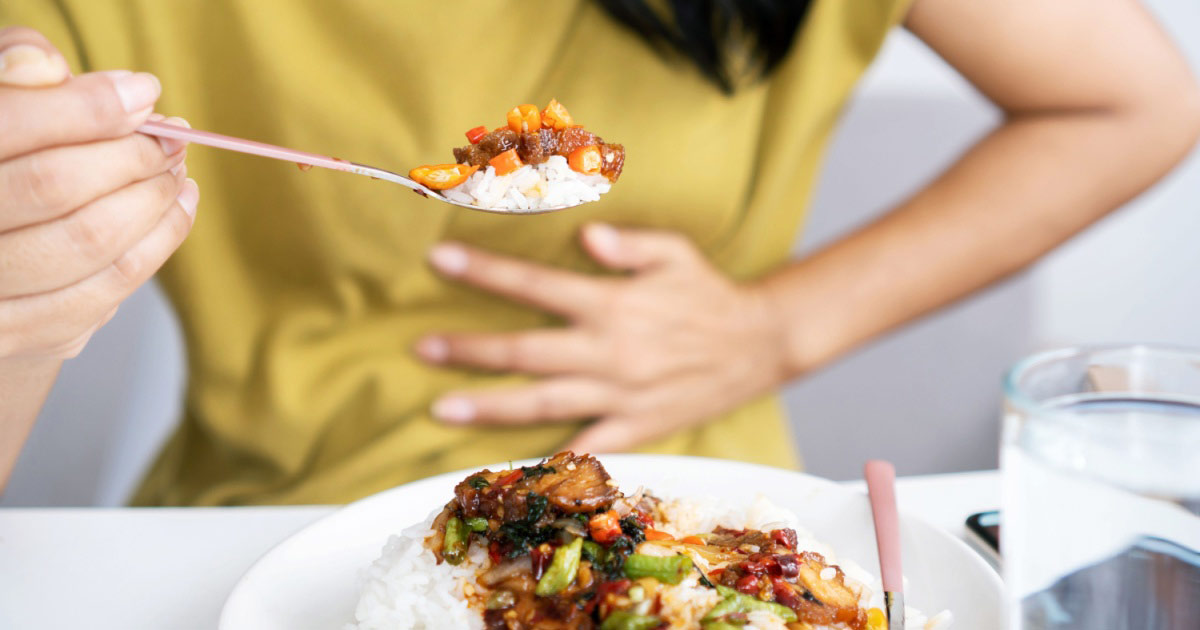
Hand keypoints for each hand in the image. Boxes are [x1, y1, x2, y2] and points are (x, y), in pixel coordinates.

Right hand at [0, 27, 197, 360]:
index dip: (85, 107)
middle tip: (170, 136)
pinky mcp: (15, 335)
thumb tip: (52, 69)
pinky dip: (157, 244)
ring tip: (177, 170)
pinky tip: (176, 210)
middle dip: (130, 154)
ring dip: (154, 200)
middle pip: (54, 184)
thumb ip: (11, 80)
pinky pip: (106, 292)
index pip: (9, 126)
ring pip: (90, 242)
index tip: (144, 93)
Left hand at [415, 223, 790, 452]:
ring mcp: (620, 396)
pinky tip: (508, 464)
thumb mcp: (675, 252)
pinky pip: (585, 448)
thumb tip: (584, 235)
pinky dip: (547, 460)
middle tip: (420, 349)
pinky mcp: (635, 429)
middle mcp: (609, 353)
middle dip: (469, 350)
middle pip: (525, 352)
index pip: (535, 286)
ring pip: (542, 404)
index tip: (439, 261)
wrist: (760, 346)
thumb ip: (628, 244)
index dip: (485, 272)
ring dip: (488, 406)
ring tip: (440, 407)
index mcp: (613, 305)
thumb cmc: (709, 293)